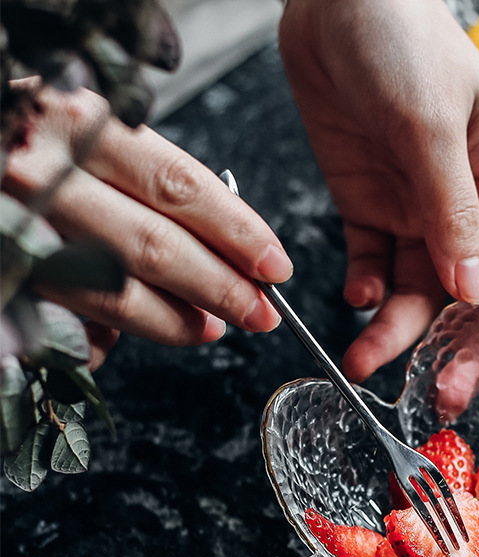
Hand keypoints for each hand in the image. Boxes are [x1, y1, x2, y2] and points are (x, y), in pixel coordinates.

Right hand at [2, 82, 292, 368]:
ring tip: (212, 327)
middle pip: (157, 247)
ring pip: (116, 292)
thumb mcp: (83, 129)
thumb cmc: (27, 140)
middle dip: (222, 289)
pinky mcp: (4, 279)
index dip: (238, 234)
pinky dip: (106, 336)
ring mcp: (13, 229)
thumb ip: (144, 179)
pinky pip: (64, 322)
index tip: (276, 267)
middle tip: (262, 314)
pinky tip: (130, 331)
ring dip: (177, 321)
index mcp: (76, 122)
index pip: (179, 186)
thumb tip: (218, 254)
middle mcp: (40, 173)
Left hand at [279, 0, 478, 382]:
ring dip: (394, 332)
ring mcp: (416, 211)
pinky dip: (364, 289)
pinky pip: (372, 264)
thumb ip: (452, 211)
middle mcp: (466, 208)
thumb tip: (472, 293)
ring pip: (416, 292)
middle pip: (471, 300)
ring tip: (361, 360)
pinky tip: (352, 296)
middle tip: (435, 394)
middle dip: (455, 350)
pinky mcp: (369, 207)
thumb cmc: (401, 37)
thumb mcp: (432, 123)